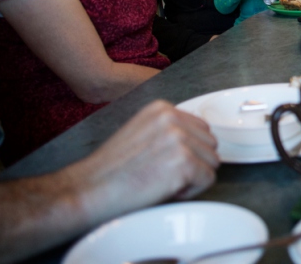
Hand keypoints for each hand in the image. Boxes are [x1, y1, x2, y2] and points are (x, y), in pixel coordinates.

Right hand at [74, 100, 218, 215]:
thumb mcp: (142, 134)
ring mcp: (178, 138)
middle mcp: (172, 118)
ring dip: (192, 177)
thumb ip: (171, 130)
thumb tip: (200, 139)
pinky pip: (208, 179)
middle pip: (211, 145)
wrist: (88, 189)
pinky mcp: (183, 161)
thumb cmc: (112, 171)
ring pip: (212, 162)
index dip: (189, 151)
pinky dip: (190, 191)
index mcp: (162, 108)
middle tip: (161, 173)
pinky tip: (164, 189)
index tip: (164, 161)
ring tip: (161, 180)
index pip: (203, 129)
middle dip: (194, 163)